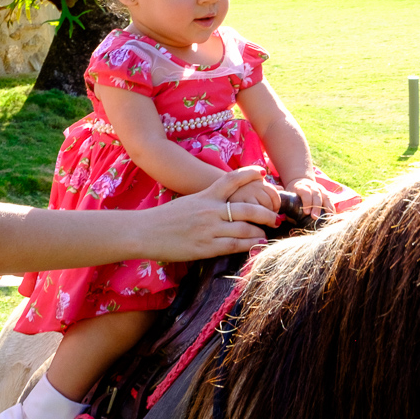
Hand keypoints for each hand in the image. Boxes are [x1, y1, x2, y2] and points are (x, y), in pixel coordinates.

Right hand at [140, 167, 277, 259]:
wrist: (144, 231)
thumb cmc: (166, 218)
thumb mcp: (189, 202)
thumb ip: (208, 201)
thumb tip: (226, 203)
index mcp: (205, 195)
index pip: (231, 179)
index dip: (249, 174)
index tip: (262, 172)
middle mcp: (210, 210)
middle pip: (247, 207)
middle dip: (265, 213)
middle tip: (275, 216)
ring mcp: (209, 229)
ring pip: (244, 228)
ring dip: (260, 231)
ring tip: (267, 234)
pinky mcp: (206, 247)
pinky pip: (234, 245)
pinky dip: (249, 245)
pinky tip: (257, 245)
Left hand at [285, 176, 334, 217]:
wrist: (300, 181)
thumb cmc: (294, 193)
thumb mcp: (289, 196)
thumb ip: (289, 206)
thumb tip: (290, 219)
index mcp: (301, 186)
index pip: (306, 192)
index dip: (307, 202)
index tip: (306, 213)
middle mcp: (312, 186)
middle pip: (316, 195)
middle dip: (316, 206)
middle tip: (315, 217)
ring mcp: (320, 188)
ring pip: (325, 196)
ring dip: (326, 208)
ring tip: (326, 218)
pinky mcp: (325, 192)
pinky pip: (330, 200)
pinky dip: (331, 207)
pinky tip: (331, 215)